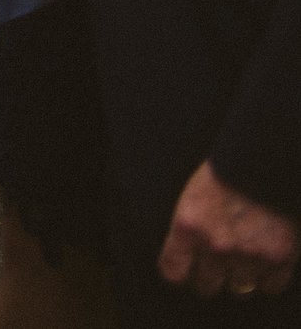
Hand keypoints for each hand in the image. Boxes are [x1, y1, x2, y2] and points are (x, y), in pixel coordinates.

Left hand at [160, 163, 298, 299]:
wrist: (267, 162)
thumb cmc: (226, 172)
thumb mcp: (193, 196)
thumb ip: (190, 228)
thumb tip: (187, 253)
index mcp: (188, 226)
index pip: (173, 270)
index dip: (180, 272)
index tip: (185, 271)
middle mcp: (216, 246)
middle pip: (206, 285)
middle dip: (210, 278)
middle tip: (216, 268)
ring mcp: (249, 255)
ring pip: (240, 288)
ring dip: (241, 278)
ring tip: (244, 262)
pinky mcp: (279, 258)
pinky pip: (270, 287)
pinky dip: (268, 278)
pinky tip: (265, 264)